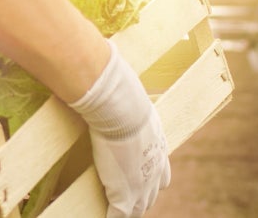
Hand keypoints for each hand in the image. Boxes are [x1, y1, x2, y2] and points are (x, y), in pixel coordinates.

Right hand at [68, 41, 170, 216]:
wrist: (117, 102)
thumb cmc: (118, 89)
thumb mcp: (121, 88)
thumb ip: (112, 82)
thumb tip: (96, 56)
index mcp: (157, 141)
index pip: (161, 168)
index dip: (152, 176)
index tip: (142, 176)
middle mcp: (156, 162)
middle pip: (154, 189)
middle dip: (143, 196)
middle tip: (129, 200)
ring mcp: (142, 180)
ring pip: (139, 205)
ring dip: (129, 209)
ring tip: (117, 210)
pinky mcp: (126, 192)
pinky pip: (120, 215)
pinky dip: (113, 217)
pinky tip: (105, 217)